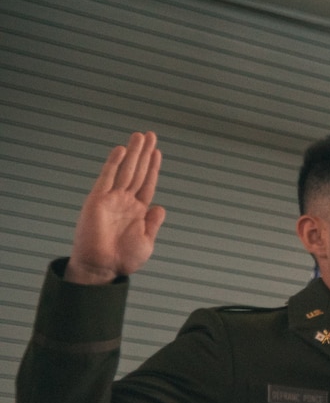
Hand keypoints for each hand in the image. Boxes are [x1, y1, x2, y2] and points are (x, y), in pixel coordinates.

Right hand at [66, 131, 166, 284]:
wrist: (103, 267)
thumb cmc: (124, 259)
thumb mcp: (146, 241)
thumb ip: (153, 224)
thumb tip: (160, 207)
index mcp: (137, 211)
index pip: (147, 184)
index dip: (153, 168)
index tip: (157, 151)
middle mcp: (124, 202)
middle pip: (137, 172)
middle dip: (144, 153)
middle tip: (150, 134)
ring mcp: (111, 199)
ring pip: (125, 170)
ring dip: (133, 153)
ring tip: (140, 135)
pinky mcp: (97, 200)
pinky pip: (107, 177)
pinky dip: (114, 163)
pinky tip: (121, 150)